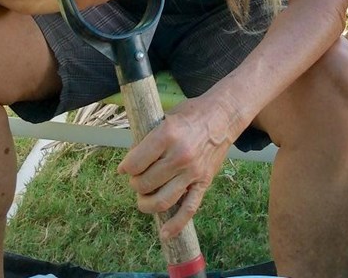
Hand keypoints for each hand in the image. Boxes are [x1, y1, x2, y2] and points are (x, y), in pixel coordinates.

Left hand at [117, 95, 241, 239]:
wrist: (223, 115)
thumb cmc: (192, 113)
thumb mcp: (165, 117)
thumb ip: (149, 137)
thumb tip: (131, 157)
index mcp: (167, 135)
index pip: (135, 162)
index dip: (126, 167)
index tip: (124, 168)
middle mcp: (179, 155)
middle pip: (146, 182)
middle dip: (136, 184)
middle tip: (136, 179)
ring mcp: (192, 171)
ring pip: (162, 200)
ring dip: (146, 203)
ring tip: (143, 198)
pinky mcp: (204, 182)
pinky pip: (189, 209)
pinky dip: (176, 225)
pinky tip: (165, 233)